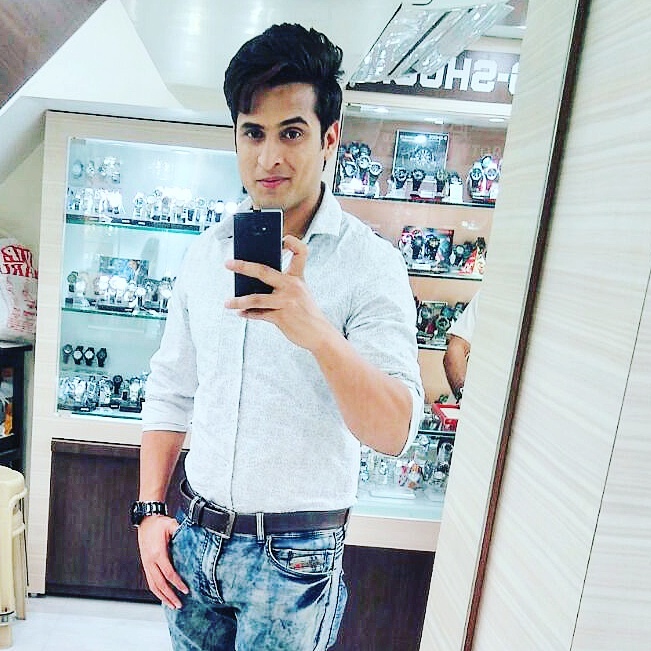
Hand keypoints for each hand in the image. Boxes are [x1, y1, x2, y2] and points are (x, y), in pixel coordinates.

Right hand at [137, 515, 188, 608]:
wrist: (145, 521)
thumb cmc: (159, 523)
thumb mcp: (171, 525)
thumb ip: (181, 532)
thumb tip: (195, 536)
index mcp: (158, 553)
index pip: (168, 573)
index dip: (177, 583)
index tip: (186, 590)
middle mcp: (150, 561)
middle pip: (160, 584)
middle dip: (170, 596)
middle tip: (180, 605)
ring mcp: (146, 564)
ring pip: (153, 586)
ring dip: (162, 597)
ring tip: (172, 605)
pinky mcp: (145, 565)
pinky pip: (150, 582)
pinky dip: (157, 591)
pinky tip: (164, 596)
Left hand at [225, 235, 335, 350]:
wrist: (319, 334)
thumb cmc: (305, 312)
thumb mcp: (299, 293)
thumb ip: (281, 285)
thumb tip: (251, 283)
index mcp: (297, 277)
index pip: (300, 252)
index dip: (293, 242)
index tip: (283, 239)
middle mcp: (292, 286)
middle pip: (263, 271)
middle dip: (243, 267)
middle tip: (228, 263)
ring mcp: (287, 301)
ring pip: (256, 298)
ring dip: (239, 301)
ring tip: (227, 303)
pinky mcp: (282, 317)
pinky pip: (260, 314)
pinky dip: (248, 314)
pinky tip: (240, 313)